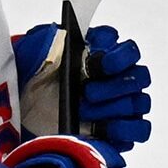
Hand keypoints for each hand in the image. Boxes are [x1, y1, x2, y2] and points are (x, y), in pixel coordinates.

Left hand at [14, 23, 151, 148]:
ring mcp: (124, 102)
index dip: (117, 58)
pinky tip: (99, 131)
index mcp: (105, 50)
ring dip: (112, 109)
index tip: (95, 65)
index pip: (128, 50)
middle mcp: (121, 75)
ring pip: (139, 104)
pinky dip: (123, 131)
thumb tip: (61, 36)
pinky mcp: (123, 128)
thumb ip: (46, 40)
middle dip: (113, 87)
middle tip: (87, 92)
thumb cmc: (37, 75)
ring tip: (84, 113)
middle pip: (138, 78)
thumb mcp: (33, 52)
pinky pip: (139, 130)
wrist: (28, 105)